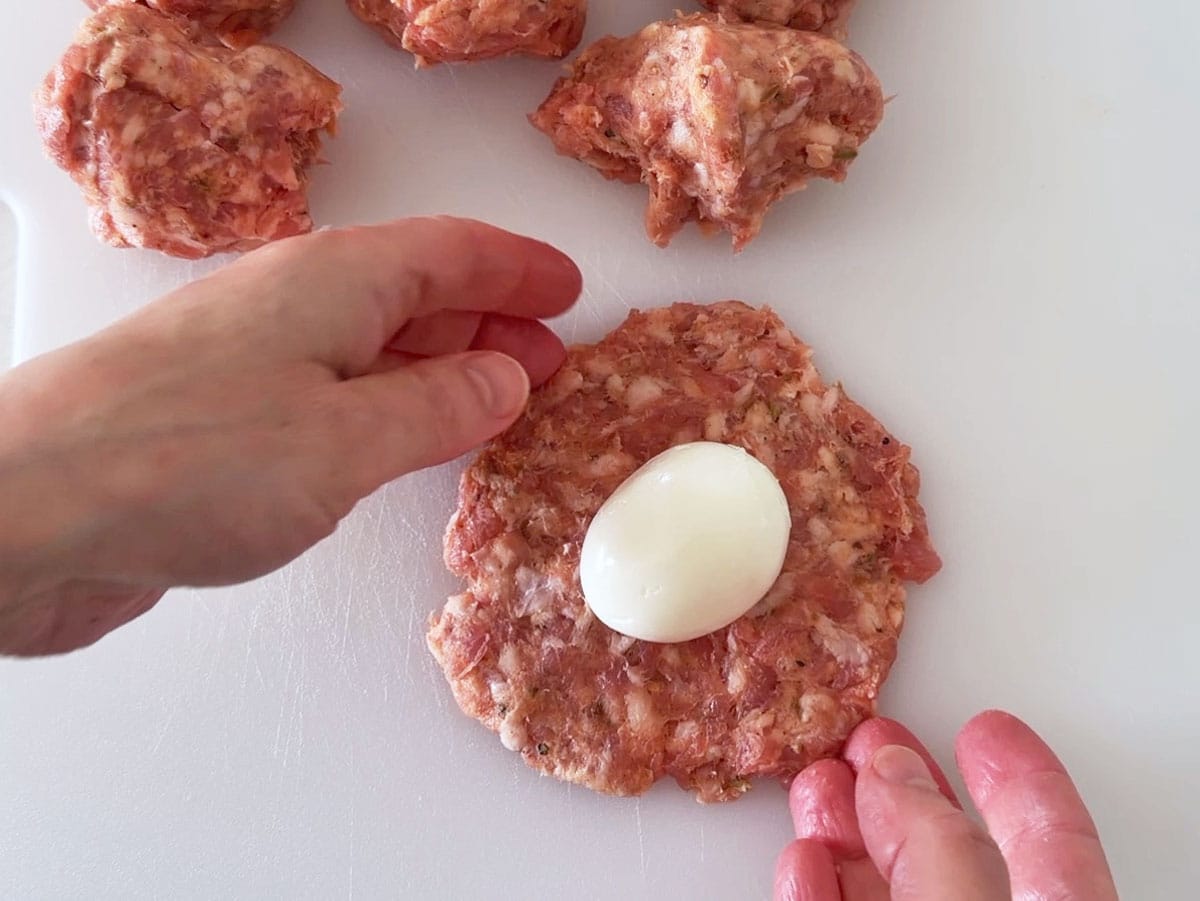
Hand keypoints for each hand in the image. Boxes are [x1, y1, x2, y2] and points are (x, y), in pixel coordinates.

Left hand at [0, 217, 580, 655]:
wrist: (27, 510)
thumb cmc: (187, 460)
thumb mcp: (346, 438)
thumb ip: (437, 408)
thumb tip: (504, 378)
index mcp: (334, 280)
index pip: (451, 252)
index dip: (518, 269)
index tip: (570, 291)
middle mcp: (293, 305)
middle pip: (415, 293)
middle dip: (491, 321)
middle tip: (548, 357)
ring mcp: (253, 360)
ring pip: (373, 346)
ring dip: (443, 367)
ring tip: (498, 399)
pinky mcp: (223, 420)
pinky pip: (334, 397)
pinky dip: (388, 411)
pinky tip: (404, 443)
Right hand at [774, 710, 1117, 899]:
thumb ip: (944, 852)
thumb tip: (897, 776)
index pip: (1056, 845)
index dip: (1024, 777)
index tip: (991, 728)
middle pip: (954, 855)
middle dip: (905, 788)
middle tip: (873, 738)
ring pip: (885, 889)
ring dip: (845, 833)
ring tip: (819, 785)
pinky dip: (814, 891)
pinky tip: (802, 860)